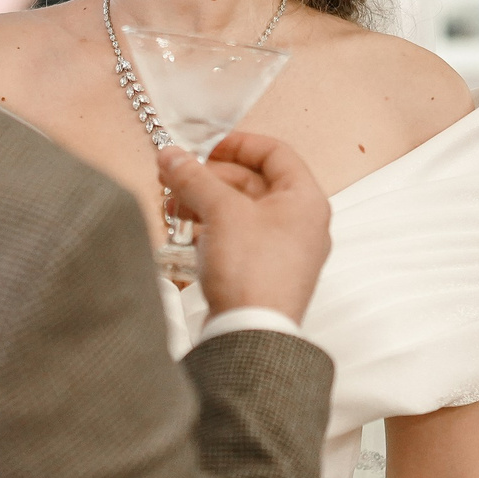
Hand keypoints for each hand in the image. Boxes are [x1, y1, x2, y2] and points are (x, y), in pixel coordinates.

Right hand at [157, 134, 330, 323]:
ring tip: (173, 204)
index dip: (237, 144)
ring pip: (243, 211)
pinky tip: (187, 230)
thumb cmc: (252, 272)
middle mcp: (302, 223)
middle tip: (177, 175)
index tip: (204, 146)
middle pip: (254, 183)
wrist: (251, 334)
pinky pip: (240, 237)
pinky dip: (214, 228)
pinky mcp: (266, 272)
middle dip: (211, 177)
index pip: (275, 153)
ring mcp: (286, 250)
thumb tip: (172, 156)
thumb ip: (194, 178)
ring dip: (207, 202)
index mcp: (306, 200)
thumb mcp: (220, 212)